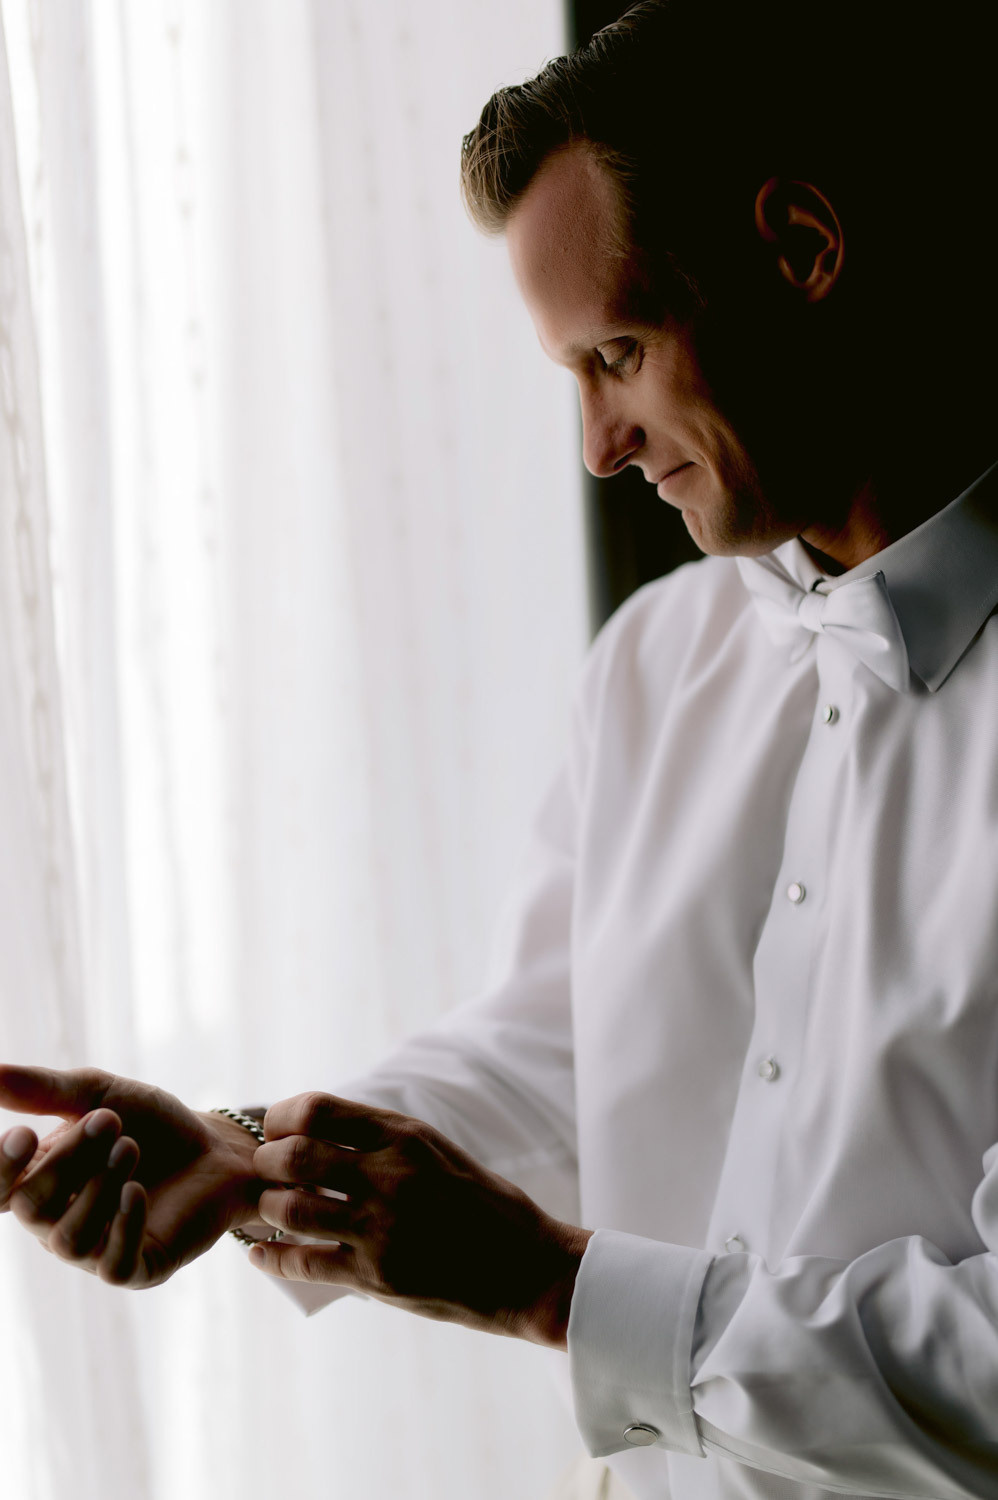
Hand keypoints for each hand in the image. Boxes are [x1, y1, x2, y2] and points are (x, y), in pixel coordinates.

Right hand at [0, 1064, 262, 1286]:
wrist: (214, 1146)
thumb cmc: (149, 1122)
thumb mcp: (97, 1095)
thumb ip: (42, 1090)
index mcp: (37, 1183)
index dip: (3, 1168)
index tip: (24, 1133)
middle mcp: (55, 1225)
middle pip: (32, 1207)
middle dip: (68, 1160)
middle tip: (110, 1121)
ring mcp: (93, 1252)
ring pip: (69, 1239)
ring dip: (98, 1187)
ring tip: (130, 1146)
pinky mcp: (136, 1270)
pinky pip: (113, 1265)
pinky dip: (122, 1225)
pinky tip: (137, 1190)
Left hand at [250, 1092, 592, 1346]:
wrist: (530, 1270)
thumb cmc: (486, 1207)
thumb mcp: (440, 1152)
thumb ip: (385, 1141)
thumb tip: (321, 1130)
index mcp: (407, 1137)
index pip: (318, 1109)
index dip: (282, 1118)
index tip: (276, 1129)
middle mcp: (391, 1177)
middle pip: (294, 1156)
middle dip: (267, 1162)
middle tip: (265, 1171)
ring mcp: (383, 1229)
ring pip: (291, 1210)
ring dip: (268, 1209)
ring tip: (268, 1210)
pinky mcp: (378, 1277)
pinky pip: (305, 1263)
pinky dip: (272, 1257)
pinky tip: (260, 1254)